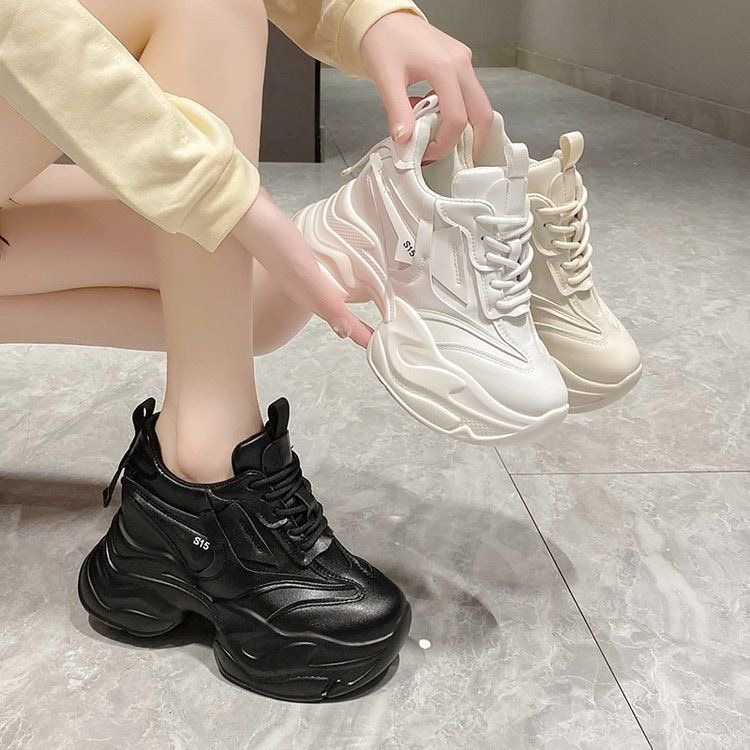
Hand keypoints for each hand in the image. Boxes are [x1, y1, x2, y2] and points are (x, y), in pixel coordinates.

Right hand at [232, 189, 371, 347]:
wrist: (245, 210)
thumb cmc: (274, 241)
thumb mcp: (305, 274)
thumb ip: (327, 302)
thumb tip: (345, 333)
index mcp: (311, 298)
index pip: (342, 323)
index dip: (361, 335)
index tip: (380, 344)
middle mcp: (307, 290)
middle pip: (338, 314)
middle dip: (357, 325)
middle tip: (382, 332)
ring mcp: (303, 274)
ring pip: (332, 295)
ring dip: (350, 302)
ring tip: (372, 304)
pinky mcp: (300, 258)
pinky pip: (326, 275)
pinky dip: (340, 279)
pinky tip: (345, 271)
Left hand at [360, 12, 492, 161]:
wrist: (383, 17)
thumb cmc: (384, 40)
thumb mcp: (386, 79)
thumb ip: (398, 112)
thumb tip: (405, 140)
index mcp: (444, 68)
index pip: (456, 118)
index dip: (444, 143)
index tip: (428, 153)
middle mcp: (461, 64)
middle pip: (482, 113)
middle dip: (472, 140)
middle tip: (453, 156)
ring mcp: (463, 61)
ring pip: (478, 104)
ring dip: (462, 125)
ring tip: (435, 133)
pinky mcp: (460, 62)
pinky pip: (467, 93)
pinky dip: (455, 109)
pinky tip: (432, 112)